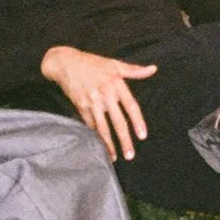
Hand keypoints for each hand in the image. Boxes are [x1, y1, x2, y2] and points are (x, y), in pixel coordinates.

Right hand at [40, 46, 155, 160]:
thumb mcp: (114, 64)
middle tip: (130, 155)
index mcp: (116, 83)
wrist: (66, 62)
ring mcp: (92, 101)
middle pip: (118, 121)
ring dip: (108, 144)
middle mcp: (105, 94)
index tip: (142, 136)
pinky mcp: (80, 106)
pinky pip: (90, 124)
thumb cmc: (92, 63)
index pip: (131, 106)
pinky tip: (99, 146)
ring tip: (114, 157)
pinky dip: (94, 136)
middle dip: (124, 140)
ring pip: (103, 127)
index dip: (138, 121)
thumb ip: (134, 70)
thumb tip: (153, 69)